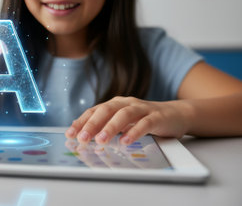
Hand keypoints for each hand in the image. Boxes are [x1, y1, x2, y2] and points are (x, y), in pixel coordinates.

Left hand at [65, 96, 190, 144]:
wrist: (176, 115)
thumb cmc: (145, 120)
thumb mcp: (123, 124)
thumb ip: (107, 128)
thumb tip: (85, 138)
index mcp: (115, 104)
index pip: (94, 111)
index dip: (81, 122)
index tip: (70, 134)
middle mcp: (126, 103)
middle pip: (106, 110)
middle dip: (92, 124)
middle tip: (82, 138)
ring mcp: (142, 108)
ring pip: (124, 115)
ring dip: (111, 127)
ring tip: (101, 140)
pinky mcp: (157, 116)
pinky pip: (144, 123)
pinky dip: (134, 132)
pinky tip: (126, 141)